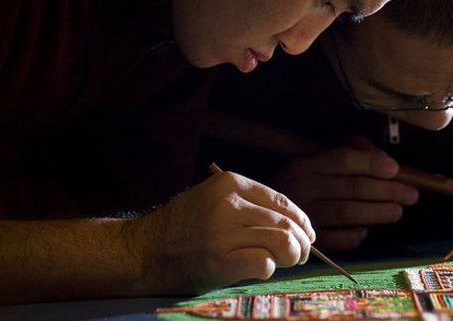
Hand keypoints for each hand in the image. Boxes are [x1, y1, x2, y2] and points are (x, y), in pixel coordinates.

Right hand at [127, 170, 314, 293]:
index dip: (301, 220)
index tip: (308, 233)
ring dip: (293, 255)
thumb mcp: (214, 200)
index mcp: (229, 184)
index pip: (282, 201)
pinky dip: (270, 269)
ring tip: (288, 262)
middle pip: (286, 223)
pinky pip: (264, 263)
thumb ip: (250, 204)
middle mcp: (228, 204)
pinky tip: (261, 268)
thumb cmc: (184, 227)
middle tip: (302, 253)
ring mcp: (223, 233)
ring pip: (282, 242)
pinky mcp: (219, 260)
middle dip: (301, 241)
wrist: (143, 251)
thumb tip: (296, 223)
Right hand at [269, 137, 418, 251]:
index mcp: (308, 163)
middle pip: (352, 188)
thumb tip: (380, 156)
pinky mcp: (305, 237)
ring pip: (347, 212)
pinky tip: (366, 231)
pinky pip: (334, 239)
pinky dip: (353, 236)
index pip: (345, 160)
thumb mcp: (318, 156)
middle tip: (411, 194)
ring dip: (377, 212)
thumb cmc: (303, 178)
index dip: (373, 164)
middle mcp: (304, 187)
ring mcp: (304, 214)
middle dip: (387, 191)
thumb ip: (350, 150)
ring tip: (398, 211)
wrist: (263, 208)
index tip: (396, 169)